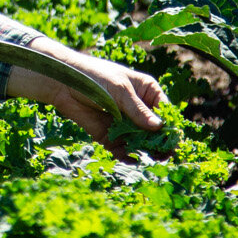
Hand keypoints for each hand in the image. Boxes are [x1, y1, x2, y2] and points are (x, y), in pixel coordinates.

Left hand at [4, 45, 166, 160]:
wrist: (63, 84)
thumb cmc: (95, 77)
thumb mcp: (120, 91)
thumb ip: (138, 110)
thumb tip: (159, 127)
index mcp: (147, 91)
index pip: (165, 111)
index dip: (170, 125)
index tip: (174, 138)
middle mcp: (138, 109)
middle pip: (155, 130)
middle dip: (161, 142)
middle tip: (165, 154)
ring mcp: (125, 124)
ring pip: (141, 141)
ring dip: (147, 150)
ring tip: (153, 159)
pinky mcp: (110, 135)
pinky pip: (122, 149)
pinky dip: (128, 156)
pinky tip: (132, 160)